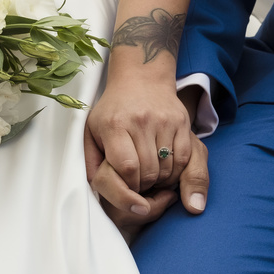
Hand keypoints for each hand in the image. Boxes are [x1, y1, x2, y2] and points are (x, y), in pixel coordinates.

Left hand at [84, 77, 208, 228]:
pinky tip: (164, 169)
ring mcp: (164, 121)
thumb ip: (91, 164)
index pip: (126, 167)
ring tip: (150, 177)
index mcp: (115, 125)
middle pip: (148, 171)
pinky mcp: (181, 122)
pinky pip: (182, 158)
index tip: (127, 193)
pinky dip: (175, 171)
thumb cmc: (113, 111)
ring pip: (167, 168)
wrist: (140, 80)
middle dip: (142, 187)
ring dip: (159, 181)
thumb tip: (96, 190)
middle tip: (137, 186)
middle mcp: (141, 121)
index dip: (128, 187)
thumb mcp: (92, 132)